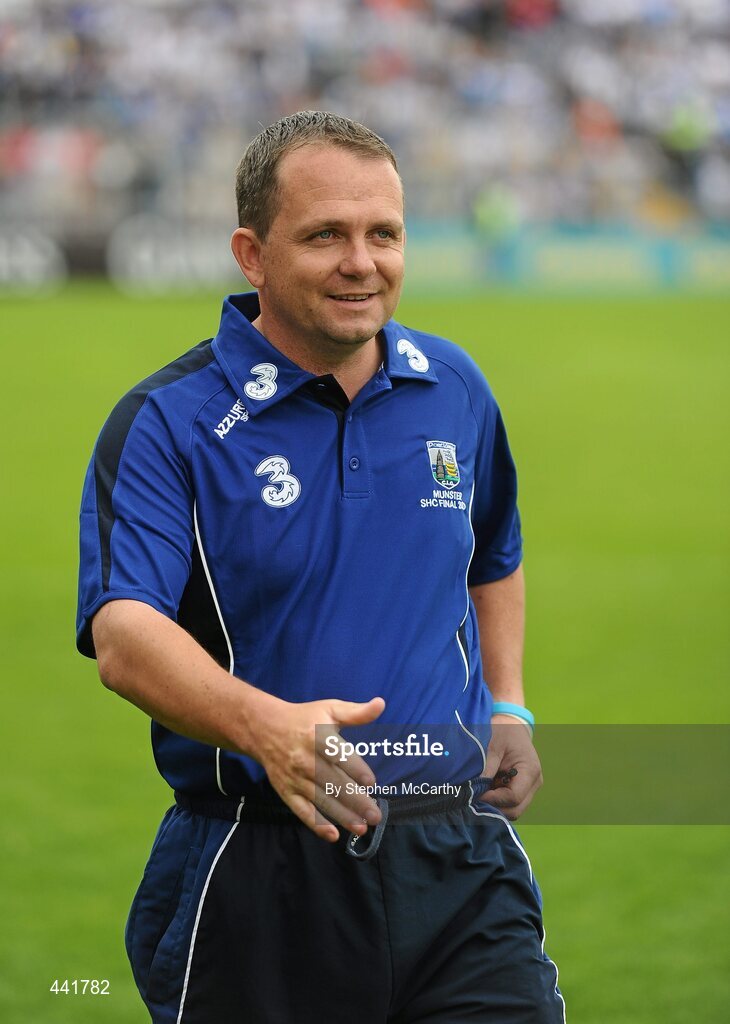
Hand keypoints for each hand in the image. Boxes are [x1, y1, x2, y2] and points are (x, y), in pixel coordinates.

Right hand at [250, 694, 385, 842]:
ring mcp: (295, 778)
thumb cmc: (304, 719)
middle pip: (333, 783)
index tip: (372, 783)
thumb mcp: (329, 709)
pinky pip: (302, 811)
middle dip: (355, 801)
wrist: (265, 729)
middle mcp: (305, 760)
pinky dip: (316, 824)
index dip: (355, 769)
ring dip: (341, 816)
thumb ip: (356, 712)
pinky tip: (333, 835)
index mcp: (317, 737)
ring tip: (361, 828)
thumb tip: (380, 704)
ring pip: (321, 800)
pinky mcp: (287, 792)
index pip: (338, 755)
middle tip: (375, 815)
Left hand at [480, 716, 542, 819]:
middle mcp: (534, 784)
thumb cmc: (503, 731)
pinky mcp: (522, 790)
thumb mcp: (492, 745)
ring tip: (479, 791)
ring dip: (494, 806)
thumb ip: (486, 768)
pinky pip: (509, 804)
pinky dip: (496, 802)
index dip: (493, 799)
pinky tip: (485, 790)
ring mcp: (529, 789)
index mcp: (530, 770)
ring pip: (512, 810)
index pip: (513, 797)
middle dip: (493, 807)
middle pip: (515, 810)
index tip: (475, 793)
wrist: (512, 725)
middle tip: (474, 797)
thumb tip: (474, 791)